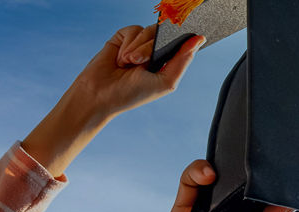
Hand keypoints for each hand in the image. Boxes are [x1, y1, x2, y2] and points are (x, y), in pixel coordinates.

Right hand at [23, 25, 204, 176]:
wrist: (99, 95)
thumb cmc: (132, 94)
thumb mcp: (165, 81)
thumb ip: (183, 61)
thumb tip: (198, 40)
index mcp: (168, 62)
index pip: (183, 43)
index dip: (184, 38)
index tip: (185, 36)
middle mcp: (155, 52)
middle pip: (165, 34)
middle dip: (151, 47)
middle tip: (139, 62)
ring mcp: (139, 44)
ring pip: (149, 30)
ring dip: (137, 47)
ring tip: (127, 63)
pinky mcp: (123, 38)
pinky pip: (132, 29)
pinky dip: (126, 43)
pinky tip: (120, 58)